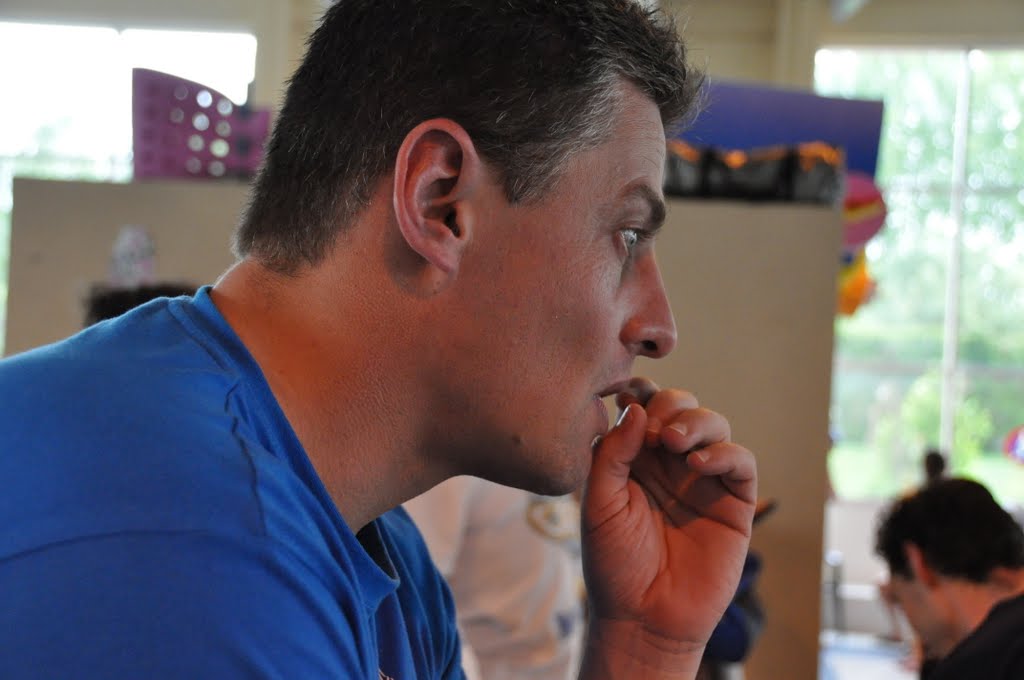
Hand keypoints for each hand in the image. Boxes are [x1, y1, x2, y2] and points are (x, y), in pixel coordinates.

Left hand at [579, 378, 756, 674]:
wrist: (644, 617)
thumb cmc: (614, 563)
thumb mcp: (598, 503)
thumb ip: (612, 453)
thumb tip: (635, 408)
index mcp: (634, 457)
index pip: (643, 407)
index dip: (640, 392)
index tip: (627, 393)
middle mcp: (670, 462)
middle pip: (681, 406)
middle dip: (669, 405)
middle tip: (656, 430)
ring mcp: (703, 480)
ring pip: (713, 424)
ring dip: (696, 422)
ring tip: (675, 442)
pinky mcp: (734, 502)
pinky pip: (740, 461)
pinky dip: (724, 453)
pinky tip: (698, 465)